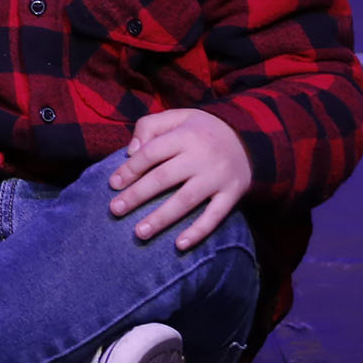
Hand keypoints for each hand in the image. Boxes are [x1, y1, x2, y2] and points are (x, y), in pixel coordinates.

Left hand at [109, 108, 253, 250]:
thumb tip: (130, 152)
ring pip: (186, 200)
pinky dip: (198, 231)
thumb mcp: (177, 117)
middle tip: (115, 210)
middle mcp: (202, 157)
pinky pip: (215, 216)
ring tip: (139, 232)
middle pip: (163, 178)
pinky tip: (179, 245)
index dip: (130, 169)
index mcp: (185, 136)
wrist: (250, 137)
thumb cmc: (201, 129)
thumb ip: (150, 126)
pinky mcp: (232, 194)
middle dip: (137, 196)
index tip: (113, 184)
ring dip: (161, 218)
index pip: (151, 153)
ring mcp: (218, 177)